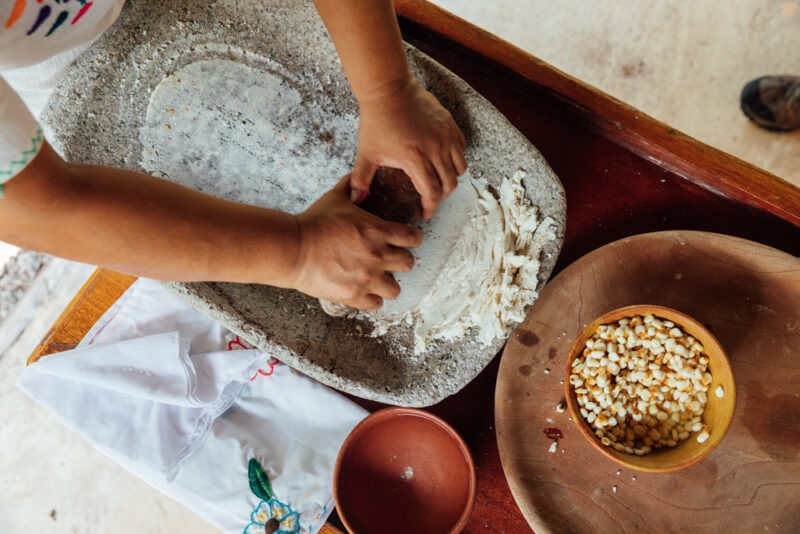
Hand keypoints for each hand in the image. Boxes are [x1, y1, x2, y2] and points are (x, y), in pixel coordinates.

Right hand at [290, 175, 422, 309]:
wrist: (292, 248)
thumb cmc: (313, 222)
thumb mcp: (335, 198)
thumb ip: (351, 185)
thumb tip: (357, 175)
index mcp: (377, 231)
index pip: (412, 237)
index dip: (411, 238)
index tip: (405, 240)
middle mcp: (377, 256)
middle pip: (408, 263)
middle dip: (401, 260)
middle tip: (390, 259)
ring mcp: (366, 278)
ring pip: (395, 289)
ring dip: (388, 283)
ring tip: (378, 279)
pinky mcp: (353, 295)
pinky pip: (375, 304)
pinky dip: (372, 299)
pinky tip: (365, 291)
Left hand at [350, 77, 467, 218]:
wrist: (388, 88)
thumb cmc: (376, 120)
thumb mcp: (367, 153)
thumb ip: (361, 179)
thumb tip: (355, 200)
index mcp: (415, 158)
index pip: (432, 192)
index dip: (430, 206)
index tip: (425, 212)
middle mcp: (435, 148)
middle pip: (449, 184)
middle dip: (441, 196)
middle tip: (431, 198)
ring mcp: (445, 135)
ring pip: (459, 168)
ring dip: (451, 178)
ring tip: (439, 180)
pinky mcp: (450, 124)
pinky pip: (461, 149)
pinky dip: (456, 159)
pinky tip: (443, 161)